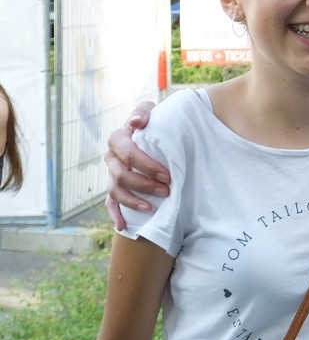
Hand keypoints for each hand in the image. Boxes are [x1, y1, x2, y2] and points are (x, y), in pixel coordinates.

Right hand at [104, 101, 167, 229]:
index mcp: (118, 139)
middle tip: (166, 191)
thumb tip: (136, 122)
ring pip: (115, 191)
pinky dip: (115, 215)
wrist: (155, 135)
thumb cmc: (154, 124)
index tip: (168, 175)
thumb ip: (144, 112)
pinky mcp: (114, 187)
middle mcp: (111, 158)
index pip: (128, 153)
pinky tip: (123, 226)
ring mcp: (111, 174)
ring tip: (151, 208)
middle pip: (122, 175)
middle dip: (144, 185)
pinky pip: (110, 204)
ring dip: (132, 202)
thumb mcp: (151, 112)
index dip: (147, 166)